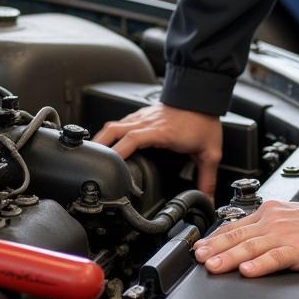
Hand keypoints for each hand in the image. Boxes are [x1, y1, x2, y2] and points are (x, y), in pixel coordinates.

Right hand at [92, 103, 221, 196]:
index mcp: (161, 133)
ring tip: (93, 156)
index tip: (107, 168)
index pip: (132, 139)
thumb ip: (207, 179)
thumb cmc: (204, 121)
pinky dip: (111, 134)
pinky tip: (109, 144)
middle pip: (113, 130)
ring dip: (102, 139)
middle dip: (99, 146)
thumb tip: (208, 201)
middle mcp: (147, 123)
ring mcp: (143, 117)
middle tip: (89, 163)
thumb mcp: (210, 153)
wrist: (202, 96)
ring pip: (114, 125)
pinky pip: (121, 123)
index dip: (117, 153)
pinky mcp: (142, 114)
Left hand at [194, 200, 298, 276]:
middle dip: (215, 249)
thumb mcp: (286, 219)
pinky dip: (260, 264)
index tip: (199, 248)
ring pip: (251, 247)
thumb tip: (246, 244)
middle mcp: (272, 223)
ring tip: (212, 266)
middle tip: (197, 258)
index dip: (216, 238)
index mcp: (268, 214)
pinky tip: (247, 270)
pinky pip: (276, 257)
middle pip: (237, 237)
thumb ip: (266, 229)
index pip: (235, 227)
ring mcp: (284, 236)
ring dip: (229, 257)